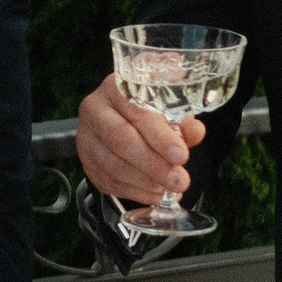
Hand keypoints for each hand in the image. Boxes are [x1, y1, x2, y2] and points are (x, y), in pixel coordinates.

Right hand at [75, 73, 205, 203]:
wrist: (122, 116)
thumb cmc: (147, 109)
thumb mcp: (168, 107)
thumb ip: (182, 119)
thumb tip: (195, 131)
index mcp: (116, 88)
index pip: (137, 112)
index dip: (160, 136)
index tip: (181, 155)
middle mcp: (96, 110)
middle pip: (119, 139)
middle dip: (153, 164)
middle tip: (179, 180)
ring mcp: (87, 139)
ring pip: (113, 166)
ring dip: (146, 182)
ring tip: (170, 187)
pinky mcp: (87, 164)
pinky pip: (110, 183)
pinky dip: (137, 192)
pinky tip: (156, 193)